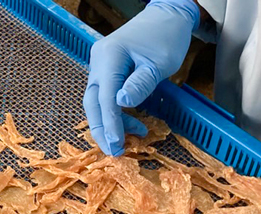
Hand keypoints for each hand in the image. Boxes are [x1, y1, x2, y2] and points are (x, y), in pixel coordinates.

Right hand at [84, 0, 198, 154]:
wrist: (167, 16)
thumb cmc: (166, 37)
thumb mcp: (158, 64)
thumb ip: (140, 85)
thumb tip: (122, 104)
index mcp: (109, 58)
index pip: (105, 98)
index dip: (110, 124)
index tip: (116, 145)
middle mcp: (98, 62)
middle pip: (93, 103)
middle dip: (101, 130)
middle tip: (114, 151)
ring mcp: (99, 65)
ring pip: (97, 101)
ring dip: (109, 123)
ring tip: (127, 139)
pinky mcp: (105, 70)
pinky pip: (104, 95)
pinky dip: (114, 112)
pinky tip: (129, 123)